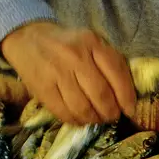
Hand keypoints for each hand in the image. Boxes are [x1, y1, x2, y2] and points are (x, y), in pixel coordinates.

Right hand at [0, 21, 136, 124]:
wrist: (29, 38)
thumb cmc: (69, 44)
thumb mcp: (93, 43)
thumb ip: (110, 63)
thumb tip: (128, 96)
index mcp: (93, 43)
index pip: (117, 74)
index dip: (126, 97)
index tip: (129, 110)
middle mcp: (75, 57)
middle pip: (101, 94)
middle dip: (111, 112)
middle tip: (112, 116)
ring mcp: (56, 73)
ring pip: (82, 107)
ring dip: (94, 119)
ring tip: (97, 118)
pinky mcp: (41, 88)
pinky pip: (63, 112)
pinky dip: (76, 121)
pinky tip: (81, 119)